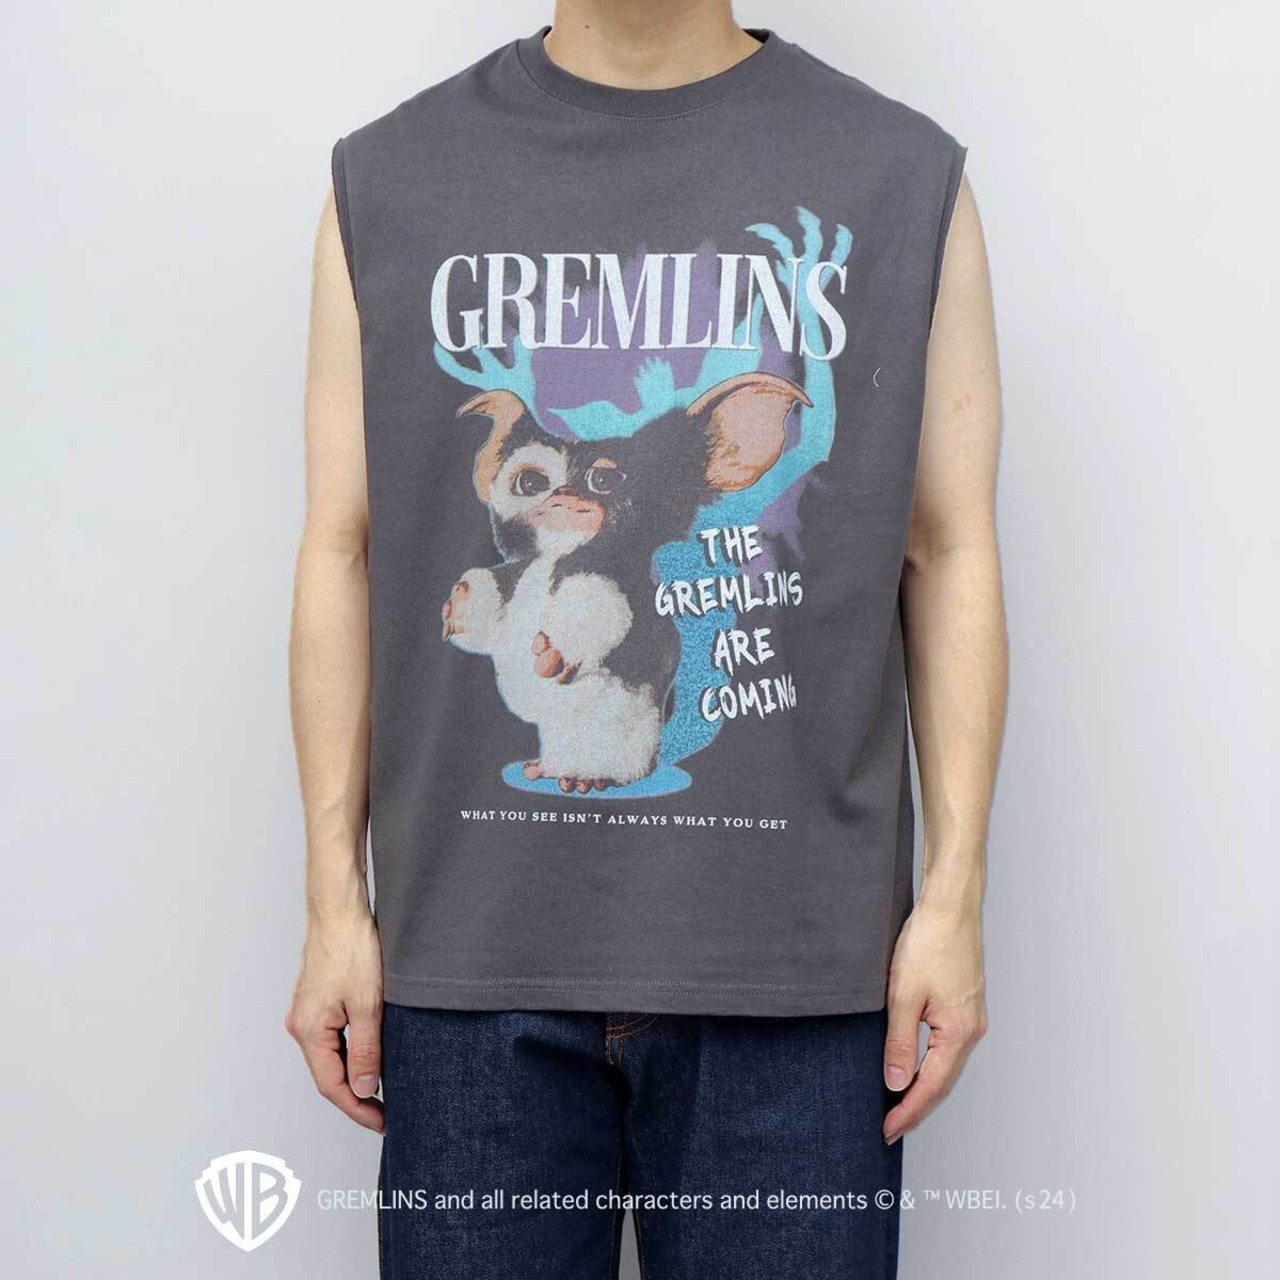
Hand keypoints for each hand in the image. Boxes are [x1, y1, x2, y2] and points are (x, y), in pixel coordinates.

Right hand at [285, 911, 384, 1133]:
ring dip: (354, 1075)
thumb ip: (366, 1050)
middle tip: (387, 1113)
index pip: (332, 1086)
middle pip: (328, 1075)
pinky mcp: (315, 1001)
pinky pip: (331, 1038)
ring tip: (382, 1091)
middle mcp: (300, 1025)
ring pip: (330, 1056)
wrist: (339, 910)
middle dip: (356, 1097)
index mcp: (309, 1030)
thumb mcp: (368, 1004)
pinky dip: (350, 1053)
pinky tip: (369, 1057)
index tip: (383, 1122)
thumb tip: (362, 1090)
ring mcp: (306, 1013)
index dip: (357, 1109)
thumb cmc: (352, 948)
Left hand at [882, 900, 986, 1143]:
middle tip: (890, 1127)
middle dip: (917, 1107)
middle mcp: (972, 1029)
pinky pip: (948, 1046)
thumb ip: (900, 1042)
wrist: (950, 906)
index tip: (887, 1131)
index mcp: (959, 1032)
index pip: (932, 1086)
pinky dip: (932, 1064)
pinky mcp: (965, 1003)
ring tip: (899, 1105)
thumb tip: (896, 1083)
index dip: (908, 1111)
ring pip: (947, 1065)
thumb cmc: (928, 943)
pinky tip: (916, 1066)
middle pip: (943, 1081)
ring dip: (925, 1087)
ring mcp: (972, 1017)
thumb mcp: (903, 995)